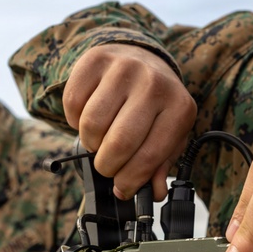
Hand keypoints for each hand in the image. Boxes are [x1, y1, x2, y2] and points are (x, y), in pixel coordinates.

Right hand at [62, 43, 196, 198]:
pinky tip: (88, 117)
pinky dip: (75, 120)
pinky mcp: (95, 60)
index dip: (130, 181)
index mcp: (179, 108)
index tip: (122, 189)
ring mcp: (124, 68)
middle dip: (107, 166)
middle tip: (107, 166)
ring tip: (100, 139)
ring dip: (90, 143)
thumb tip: (153, 193)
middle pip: (119, 143)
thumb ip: (160, 165)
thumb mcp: (168, 134)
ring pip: (92, 125)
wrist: (142, 59)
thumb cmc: (155, 105)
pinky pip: (73, 104)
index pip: (149, 157)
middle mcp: (154, 84)